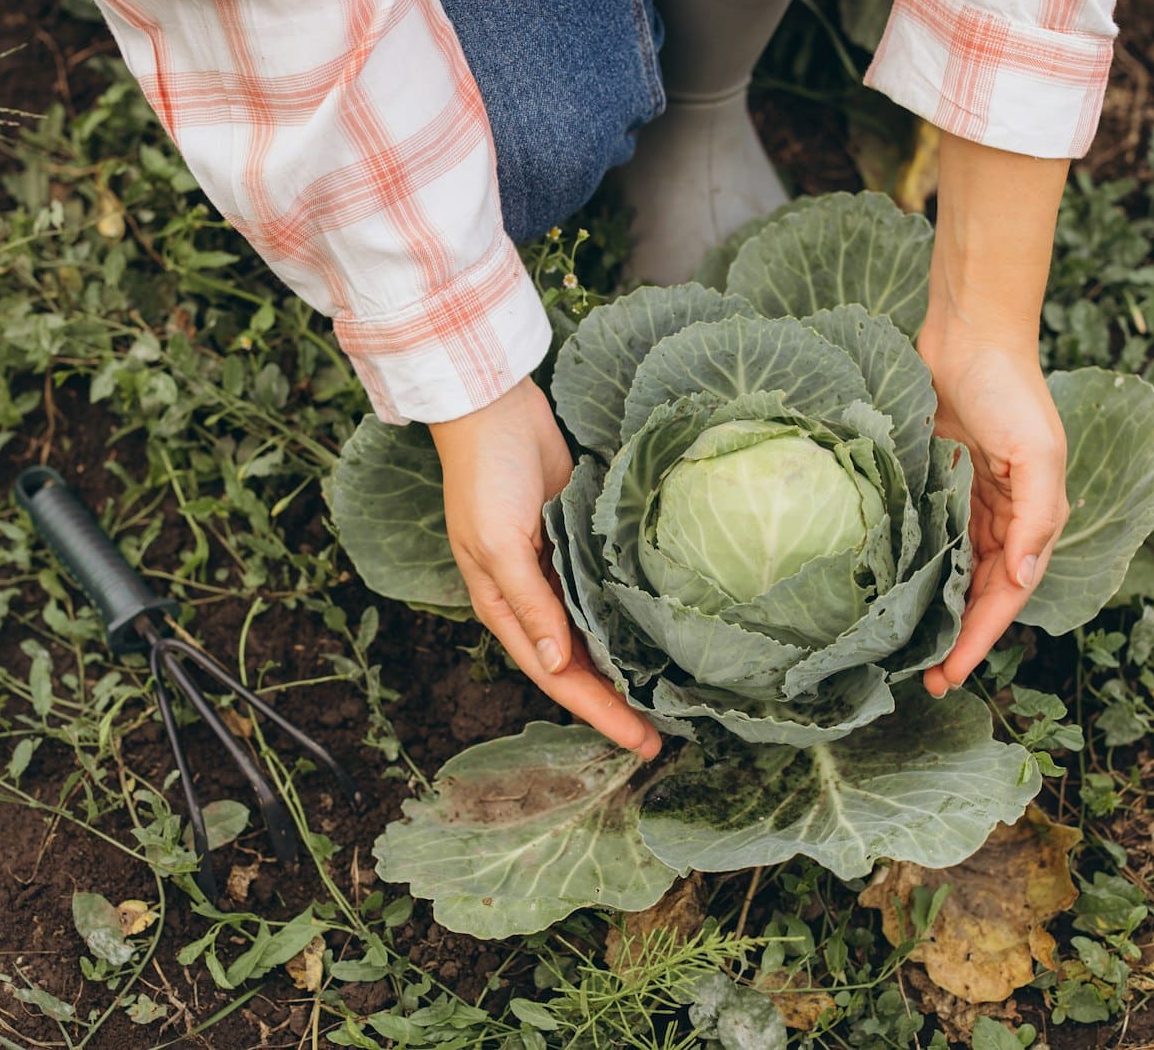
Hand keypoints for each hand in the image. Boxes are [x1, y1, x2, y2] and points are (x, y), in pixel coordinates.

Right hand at [429, 379, 661, 758]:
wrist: (493, 409)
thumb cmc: (486, 476)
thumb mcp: (498, 544)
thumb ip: (530, 606)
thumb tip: (561, 665)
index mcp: (503, 607)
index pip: (558, 677)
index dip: (599, 713)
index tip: (641, 743)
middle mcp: (530, 598)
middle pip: (580, 665)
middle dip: (617, 703)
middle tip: (664, 735)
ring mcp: (555, 570)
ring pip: (595, 633)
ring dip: (624, 665)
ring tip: (666, 696)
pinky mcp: (576, 541)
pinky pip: (605, 590)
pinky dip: (626, 615)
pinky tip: (656, 629)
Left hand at [918, 331, 1068, 696]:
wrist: (970, 334)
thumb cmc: (1009, 388)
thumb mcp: (1036, 451)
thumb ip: (1037, 516)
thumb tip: (1023, 577)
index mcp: (1032, 515)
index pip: (1007, 593)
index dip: (982, 636)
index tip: (952, 674)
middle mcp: (1000, 514)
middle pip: (978, 591)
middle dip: (956, 636)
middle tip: (924, 680)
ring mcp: (963, 498)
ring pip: (950, 569)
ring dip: (934, 609)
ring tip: (905, 649)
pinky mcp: (931, 480)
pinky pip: (925, 533)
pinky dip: (914, 565)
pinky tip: (890, 590)